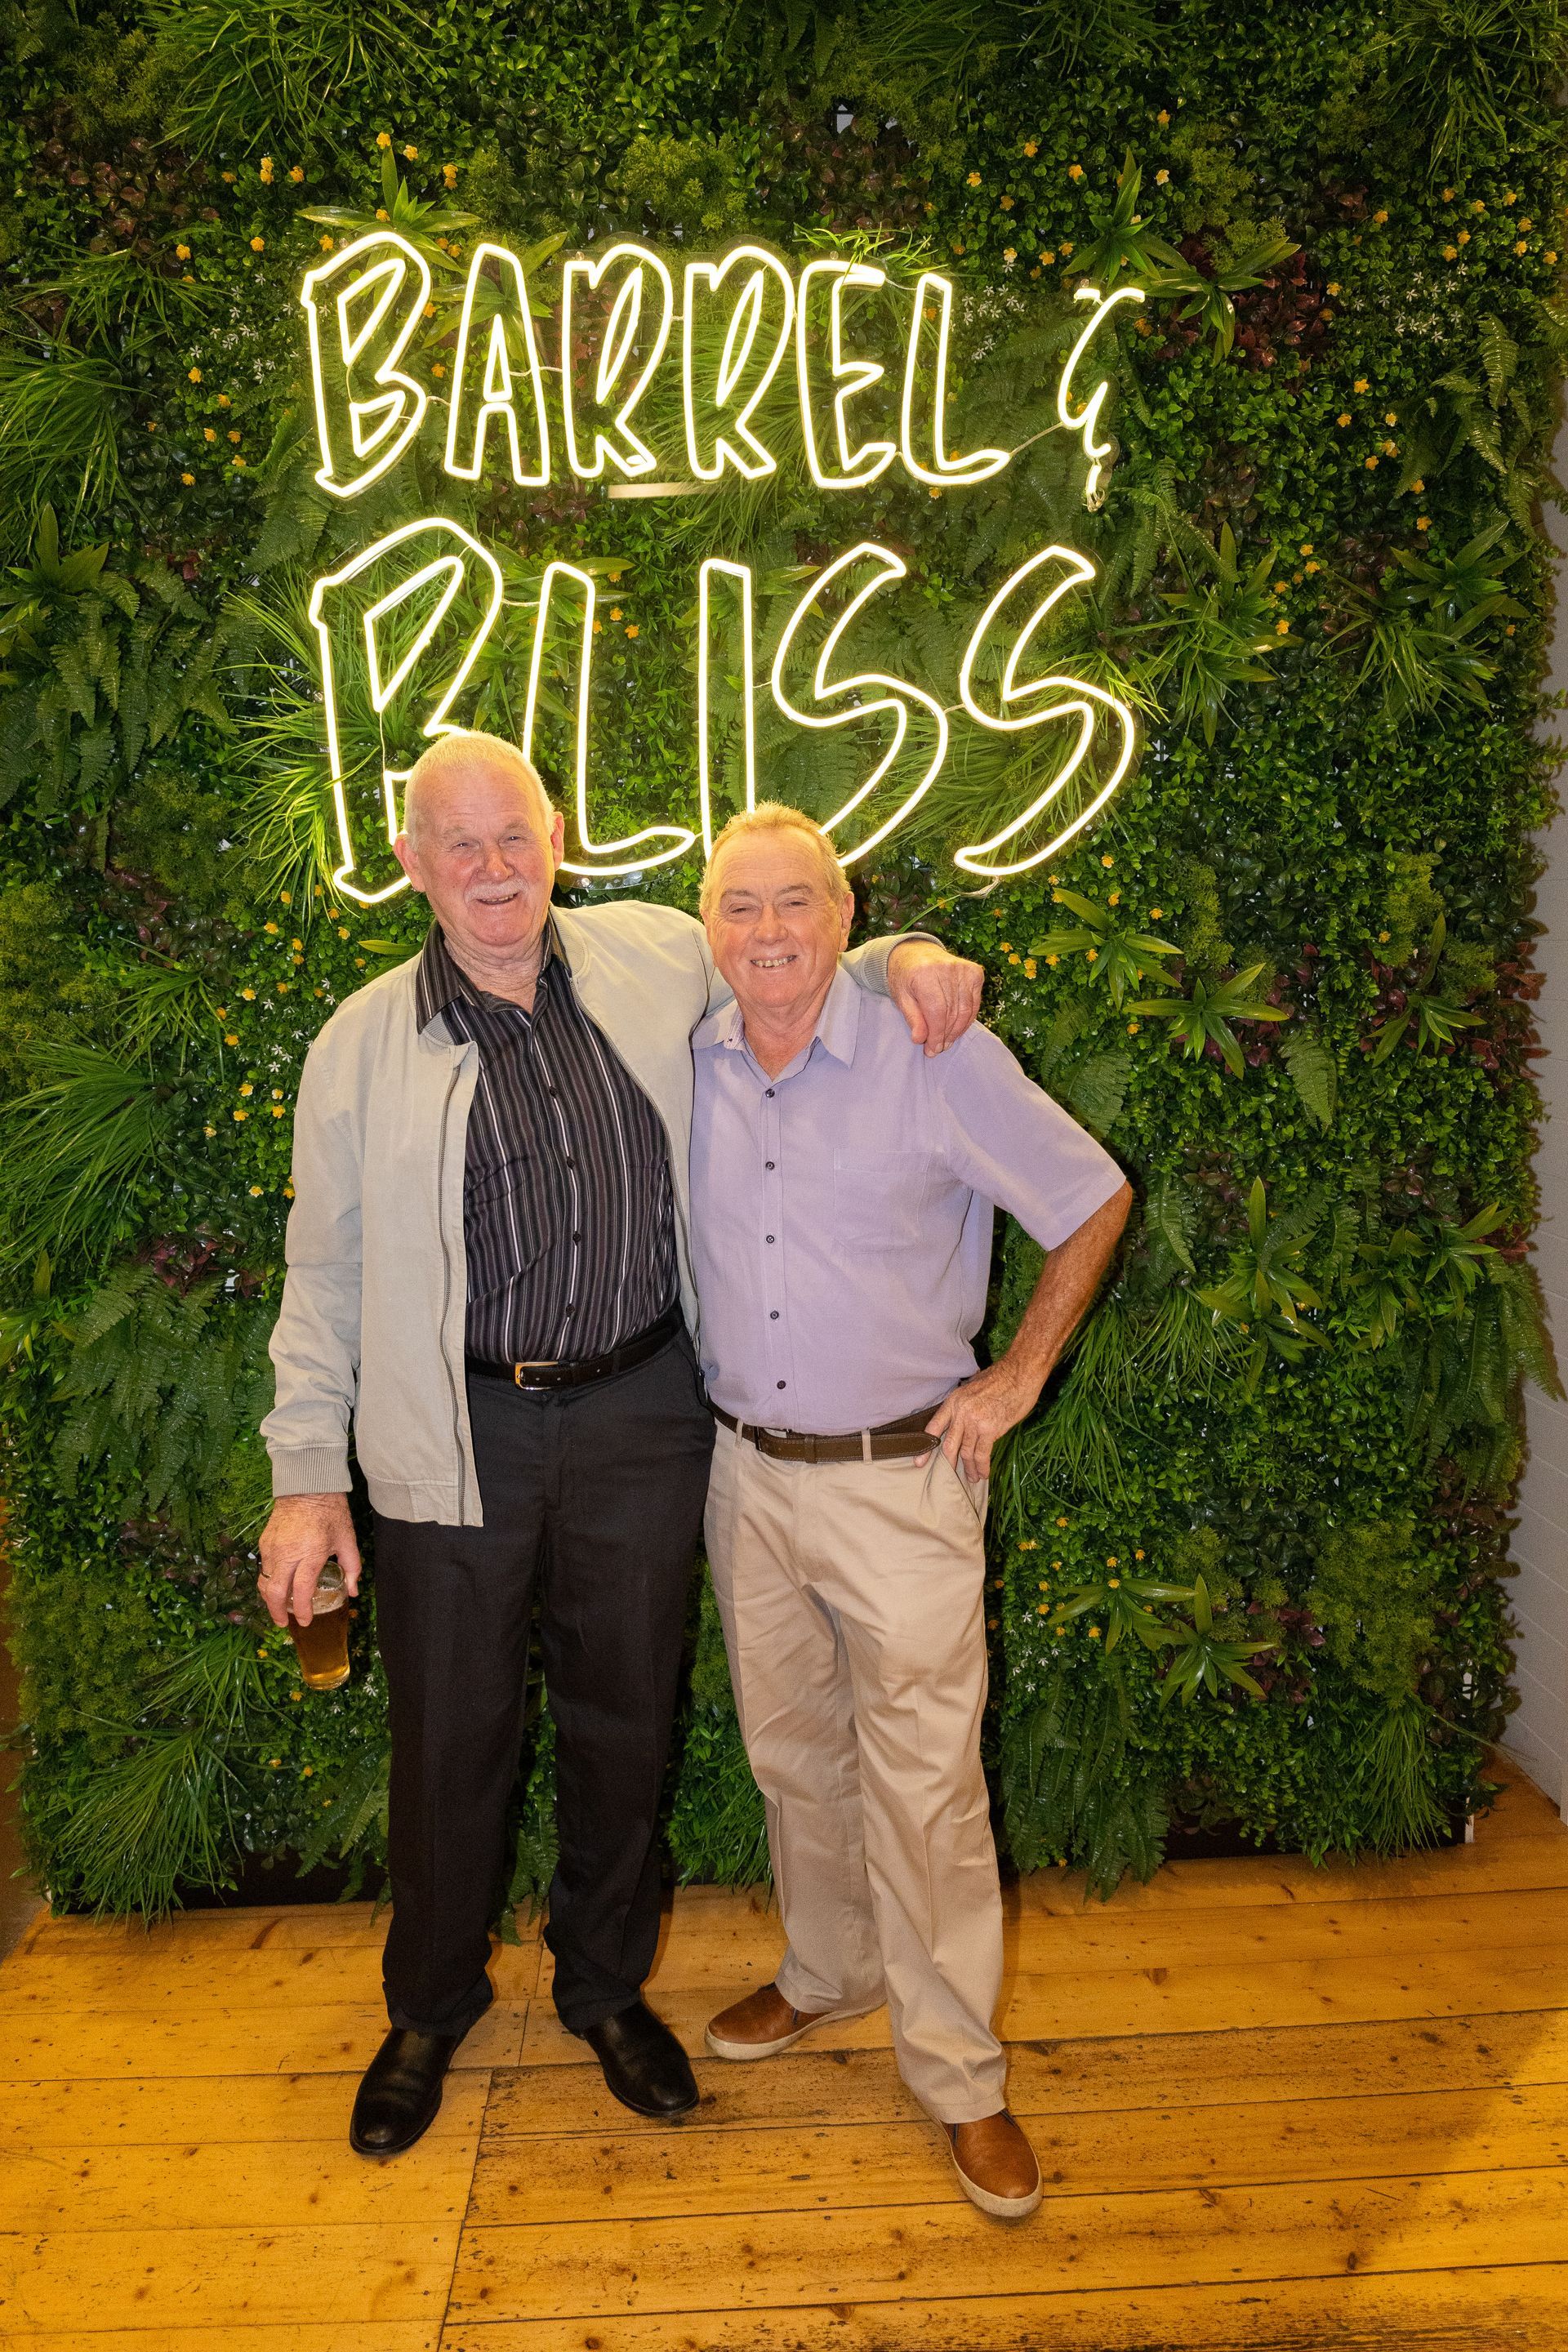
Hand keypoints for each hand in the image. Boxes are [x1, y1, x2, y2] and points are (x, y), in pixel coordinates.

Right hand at [257, 1493, 361, 1627]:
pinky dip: (268, 1580)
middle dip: (276, 1612)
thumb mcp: (347, 1540)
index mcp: (310, 1554)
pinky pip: (263, 1567)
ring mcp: (272, 1548)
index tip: (305, 1621)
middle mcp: (287, 1554)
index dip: (302, 1610)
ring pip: (264, 1581)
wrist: (307, 1486)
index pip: (301, 1591)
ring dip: (270, 1598)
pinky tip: (277, 1585)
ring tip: (278, 1608)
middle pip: (275, 1592)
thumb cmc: (331, 1512)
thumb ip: (352, 1568)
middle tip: (283, 1624)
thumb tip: (353, 1593)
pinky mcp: (264, 1541)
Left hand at [887, 940, 984, 1055]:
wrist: (916, 952)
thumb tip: (920, 1039)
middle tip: (937, 1049)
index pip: (937, 1012)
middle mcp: (946, 968)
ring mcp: (963, 969)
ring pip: (966, 1010)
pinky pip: (974, 1003)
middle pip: (952, 1012)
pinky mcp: (974, 971)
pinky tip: (956, 1029)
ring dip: (957, 1031)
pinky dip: (967, 1019)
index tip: (932, 1050)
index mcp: (924, 973)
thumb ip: (912, 1018)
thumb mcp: (901, 997)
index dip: (936, 1035)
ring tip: (946, 1042)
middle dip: (945, 1035)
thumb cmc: (906, 978)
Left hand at [921, 1360, 1041, 1480]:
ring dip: (969, 1468)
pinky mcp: (990, 1429)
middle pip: (949, 1444)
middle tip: (947, 1477)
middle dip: (948, 1463)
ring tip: (972, 1477)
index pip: (935, 1427)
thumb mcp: (973, 1386)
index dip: (926, 1447)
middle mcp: (961, 1413)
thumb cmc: (1000, 1378)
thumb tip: (963, 1417)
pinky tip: (983, 1474)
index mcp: (954, 1401)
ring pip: (966, 1452)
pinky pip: (982, 1453)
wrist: (1019, 1373)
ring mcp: (975, 1422)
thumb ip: (965, 1404)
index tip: (919, 1462)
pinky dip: (982, 1466)